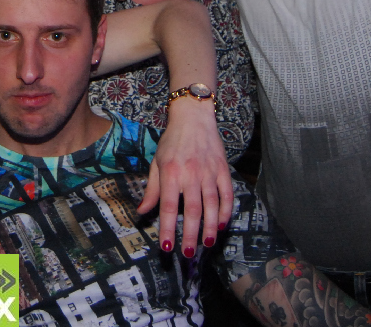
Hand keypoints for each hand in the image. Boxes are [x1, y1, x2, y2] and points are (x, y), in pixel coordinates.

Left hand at [139, 97, 232, 255]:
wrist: (193, 116)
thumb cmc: (172, 141)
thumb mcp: (157, 162)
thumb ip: (151, 189)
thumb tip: (142, 211)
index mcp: (171, 172)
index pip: (167, 206)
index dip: (167, 228)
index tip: (166, 247)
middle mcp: (190, 173)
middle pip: (192, 210)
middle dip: (190, 234)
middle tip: (188, 253)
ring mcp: (209, 171)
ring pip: (212, 205)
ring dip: (210, 227)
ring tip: (206, 244)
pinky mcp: (223, 169)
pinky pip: (227, 194)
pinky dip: (226, 211)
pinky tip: (222, 225)